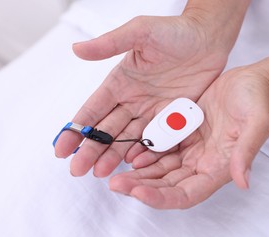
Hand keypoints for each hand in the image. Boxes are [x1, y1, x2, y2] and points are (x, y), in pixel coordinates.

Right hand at [54, 15, 231, 176]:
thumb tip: (76, 49)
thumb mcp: (140, 32)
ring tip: (101, 173)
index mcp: (120, 82)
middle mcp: (132, 100)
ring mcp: (152, 111)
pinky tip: (133, 165)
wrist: (207, 38)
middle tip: (77, 170)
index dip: (76, 129)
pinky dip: (144, 152)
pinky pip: (156, 138)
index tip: (61, 148)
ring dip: (113, 155)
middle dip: (91, 150)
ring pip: (128, 138)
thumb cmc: (174, 30)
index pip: (93, 110)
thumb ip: (110, 44)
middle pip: (107, 129)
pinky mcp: (172, 117)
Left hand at [109, 66, 268, 208]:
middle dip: (141, 187)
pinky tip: (127, 151)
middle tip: (115, 183)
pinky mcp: (183, 135)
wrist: (250, 83)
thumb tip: (243, 182)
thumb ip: (247, 151)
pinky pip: (159, 148)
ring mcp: (190, 150)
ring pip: (159, 169)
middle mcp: (201, 164)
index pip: (186, 194)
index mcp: (218, 168)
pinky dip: (143, 152)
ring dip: (138, 174)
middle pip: (167, 186)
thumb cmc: (256, 101)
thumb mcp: (256, 123)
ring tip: (113, 171)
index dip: (162, 198)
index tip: (138, 193)